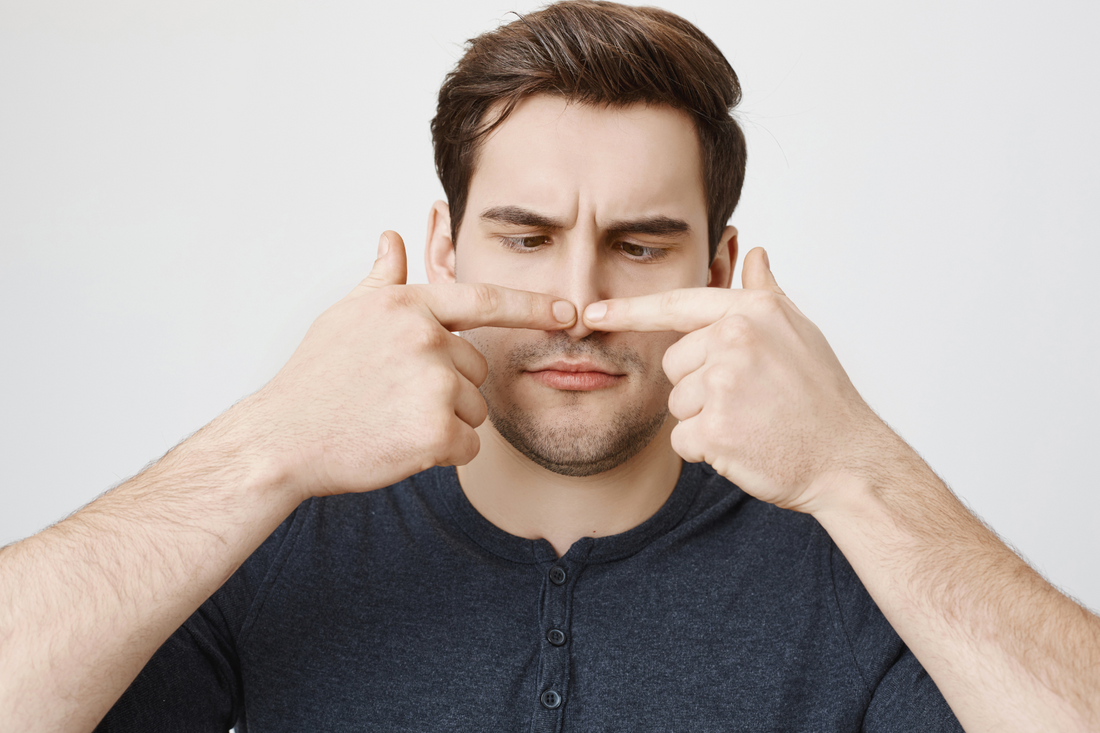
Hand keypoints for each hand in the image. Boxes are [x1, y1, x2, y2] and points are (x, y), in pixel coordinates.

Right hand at [236, 231, 576, 500]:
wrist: (283, 440)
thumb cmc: (314, 380)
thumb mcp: (345, 316)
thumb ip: (381, 279)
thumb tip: (392, 237)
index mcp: (408, 307)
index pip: (485, 301)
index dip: (533, 307)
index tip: (569, 311)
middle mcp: (426, 339)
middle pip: (477, 369)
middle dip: (449, 387)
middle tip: (395, 398)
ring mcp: (432, 385)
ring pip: (474, 409)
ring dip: (445, 421)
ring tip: (392, 419)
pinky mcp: (434, 433)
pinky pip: (468, 446)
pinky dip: (443, 454)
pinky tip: (400, 446)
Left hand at [582, 247, 887, 513]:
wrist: (848, 459)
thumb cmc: (822, 398)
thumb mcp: (799, 333)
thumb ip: (764, 295)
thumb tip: (753, 253)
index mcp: (751, 312)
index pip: (677, 305)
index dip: (630, 311)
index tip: (594, 312)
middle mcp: (734, 340)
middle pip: (674, 363)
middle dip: (699, 385)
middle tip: (749, 400)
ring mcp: (723, 385)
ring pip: (676, 404)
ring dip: (703, 420)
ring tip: (750, 422)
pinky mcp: (715, 430)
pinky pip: (681, 439)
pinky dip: (705, 451)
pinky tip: (743, 447)